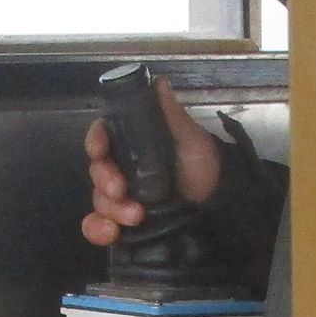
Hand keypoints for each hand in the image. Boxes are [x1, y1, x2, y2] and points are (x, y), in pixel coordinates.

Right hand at [81, 75, 220, 246]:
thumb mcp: (190, 138)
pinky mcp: (123, 222)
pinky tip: (112, 234)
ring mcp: (121, 196)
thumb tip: (158, 82)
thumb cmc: (203, 164)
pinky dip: (98, 230)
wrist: (219, 203)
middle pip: (97, 171)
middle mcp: (121, 167)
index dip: (95, 142)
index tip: (99, 151)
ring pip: (98, 200)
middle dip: (105, 181)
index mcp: (132, 142)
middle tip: (121, 190)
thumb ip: (171, 115)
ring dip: (111, 209)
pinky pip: (98, 226)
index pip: (102, 136)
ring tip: (137, 217)